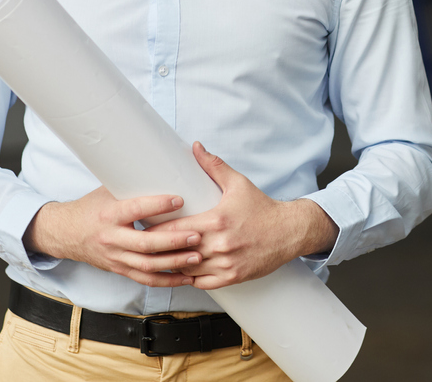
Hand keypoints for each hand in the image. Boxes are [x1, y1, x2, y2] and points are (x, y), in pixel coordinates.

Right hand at [24, 187, 201, 287]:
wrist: (65, 233)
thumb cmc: (92, 207)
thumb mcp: (108, 191)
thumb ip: (133, 185)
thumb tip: (164, 167)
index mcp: (109, 214)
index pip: (135, 209)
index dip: (158, 205)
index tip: (180, 199)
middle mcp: (111, 238)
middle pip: (145, 244)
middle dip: (173, 241)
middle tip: (197, 235)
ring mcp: (115, 257)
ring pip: (147, 265)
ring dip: (174, 262)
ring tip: (197, 257)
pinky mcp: (119, 270)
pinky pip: (145, 279)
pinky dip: (166, 280)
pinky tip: (185, 277)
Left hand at [151, 142, 338, 289]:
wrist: (289, 231)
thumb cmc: (262, 207)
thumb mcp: (238, 184)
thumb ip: (214, 166)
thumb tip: (196, 147)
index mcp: (216, 221)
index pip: (174, 229)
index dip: (155, 230)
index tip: (142, 228)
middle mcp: (220, 245)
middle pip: (177, 252)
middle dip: (159, 249)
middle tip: (142, 246)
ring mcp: (226, 264)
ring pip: (187, 270)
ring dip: (172, 266)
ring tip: (156, 261)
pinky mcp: (233, 277)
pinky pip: (202, 283)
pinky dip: (190, 278)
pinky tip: (181, 272)